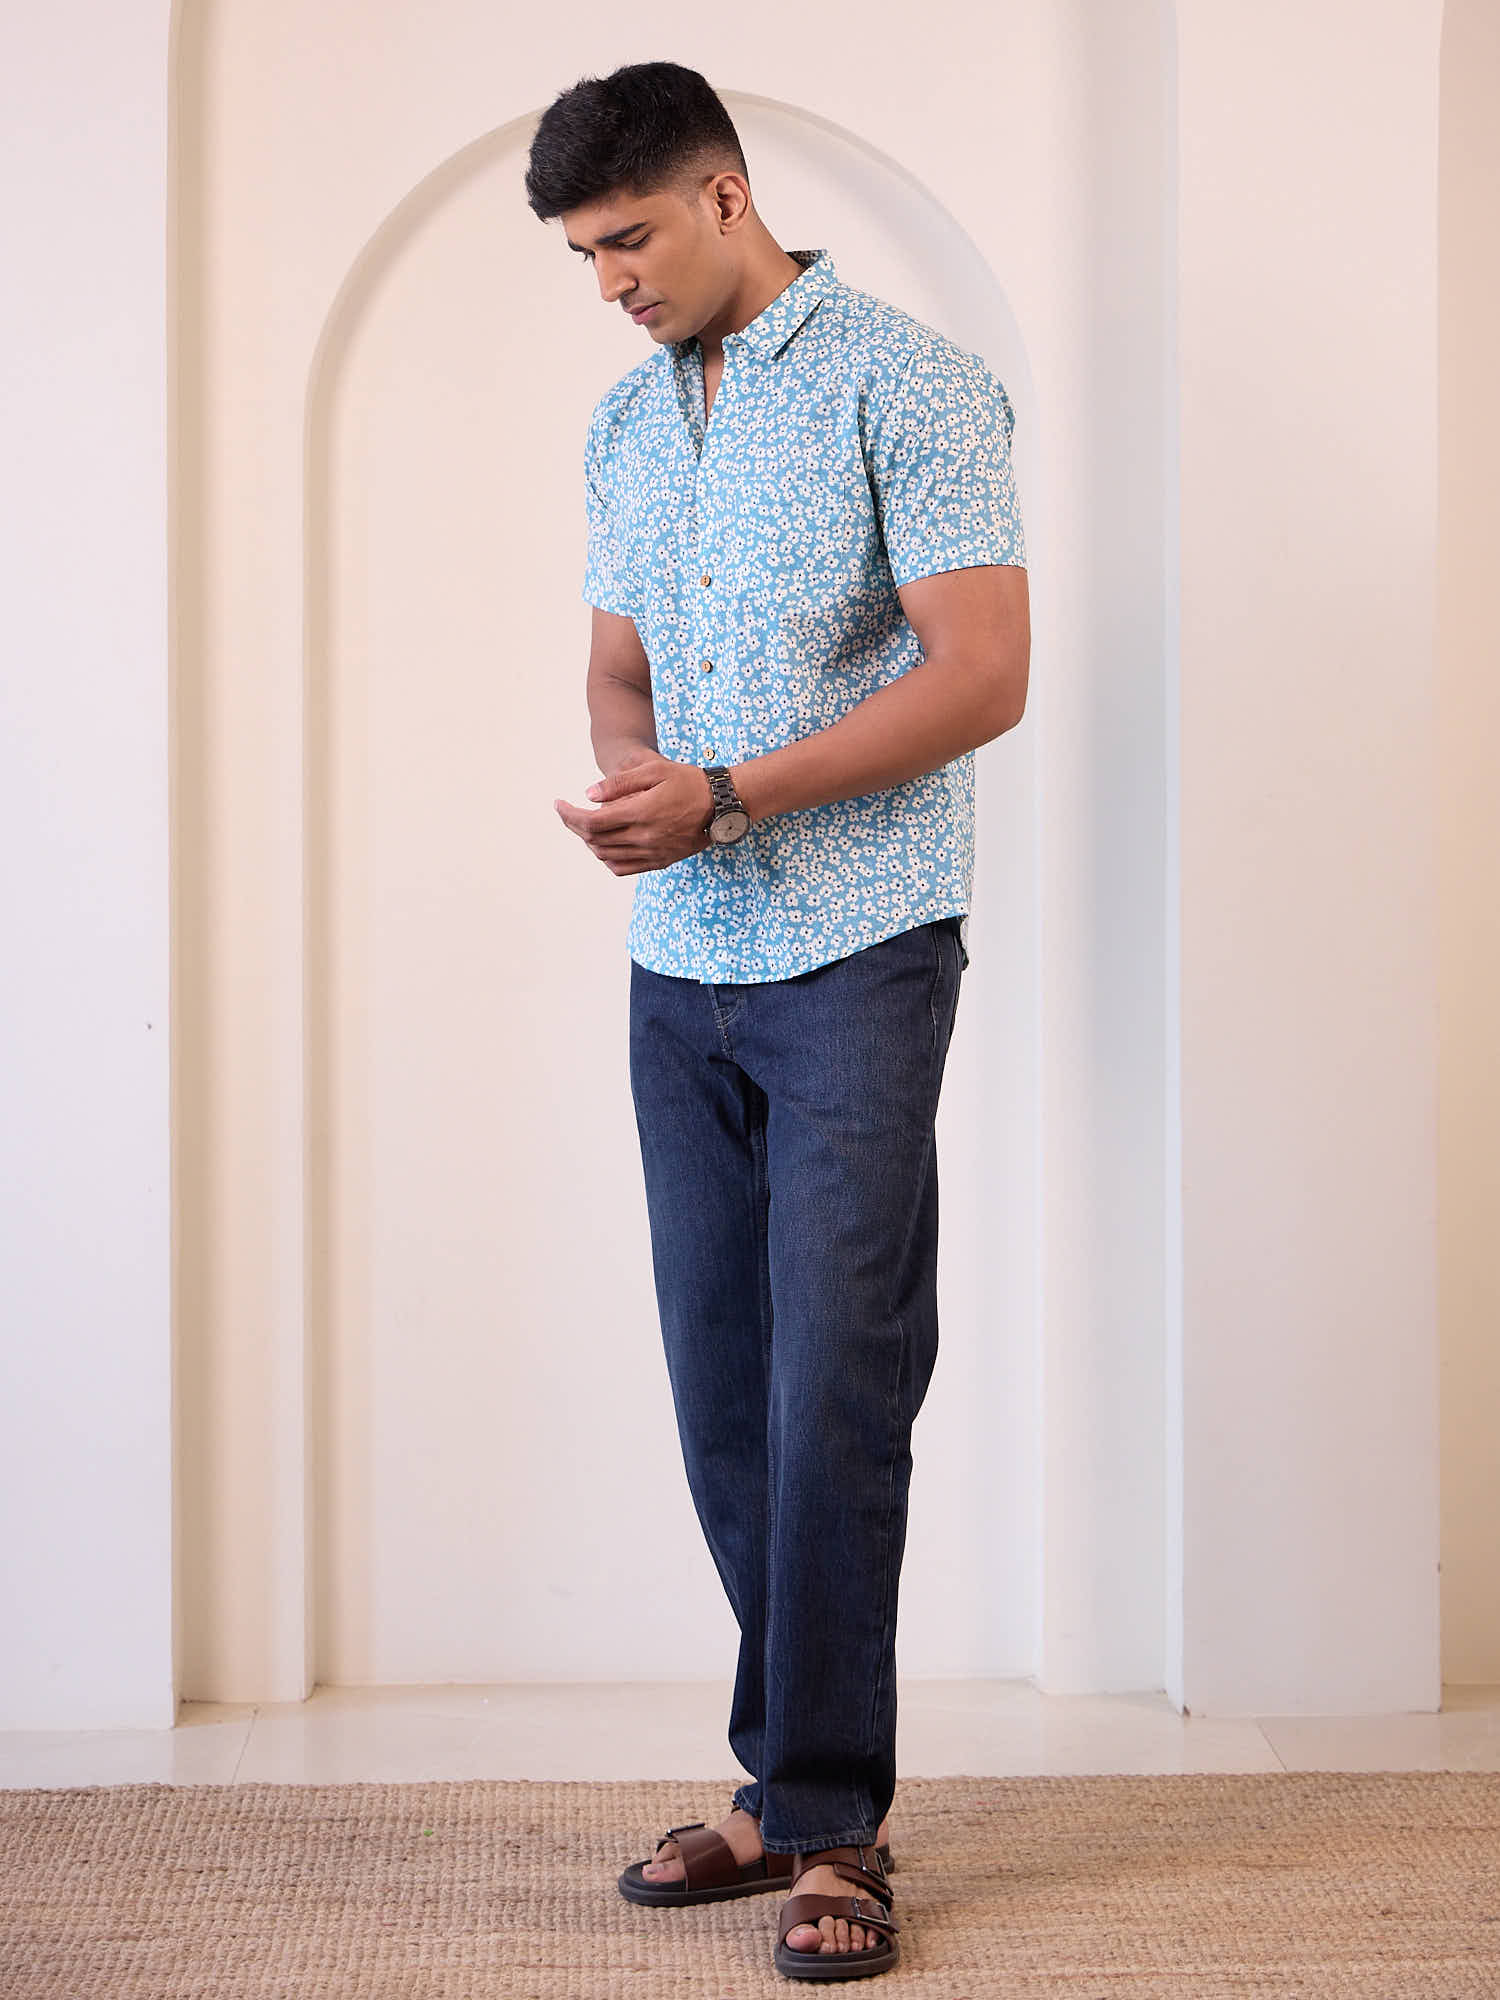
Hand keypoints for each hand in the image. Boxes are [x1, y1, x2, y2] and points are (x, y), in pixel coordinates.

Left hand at [553, 748, 715, 875]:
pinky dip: (607, 858)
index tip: (558, 804)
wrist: (723, 806)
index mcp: (639, 813)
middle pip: (593, 840)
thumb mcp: (654, 770)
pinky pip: (623, 868)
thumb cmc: (689, 782)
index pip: (590, 821)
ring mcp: (652, 852)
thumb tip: (588, 795)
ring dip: (589, 842)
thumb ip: (619, 783)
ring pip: (605, 855)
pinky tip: (605, 845)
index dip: (568, 815)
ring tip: (585, 826)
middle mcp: (643, 837)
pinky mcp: (660, 861)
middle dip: (574, 826)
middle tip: (567, 813)